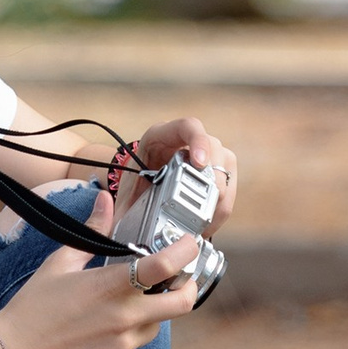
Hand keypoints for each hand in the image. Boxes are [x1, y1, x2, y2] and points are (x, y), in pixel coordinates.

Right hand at [0, 190, 199, 348]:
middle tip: (179, 276)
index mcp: (111, 287)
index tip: (189, 243)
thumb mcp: (61, 262)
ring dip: (155, 308)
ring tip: (128, 297)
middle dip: (188, 286)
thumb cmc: (33, 307)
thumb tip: (105, 199)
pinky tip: (105, 321)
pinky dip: (132, 328)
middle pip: (183, 303)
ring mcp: (123, 344)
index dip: (185, 252)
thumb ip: (93, 230)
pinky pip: (137, 342)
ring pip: (161, 323)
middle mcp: (124, 318)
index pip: (164, 268)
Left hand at [133, 117, 237, 231]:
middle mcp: (188, 141)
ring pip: (226, 167)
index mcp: (161, 136)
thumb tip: (118, 220)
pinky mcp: (217, 171)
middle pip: (214, 149)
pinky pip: (229, 184)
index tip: (199, 164)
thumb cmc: (132, 188)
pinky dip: (222, 205)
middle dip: (212, 180)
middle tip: (203, 207)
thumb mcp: (125, 191)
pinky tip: (210, 221)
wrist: (139, 191)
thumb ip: (123, 205)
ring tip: (206, 220)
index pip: (188, 127)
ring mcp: (206, 154)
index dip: (198, 142)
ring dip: (221, 196)